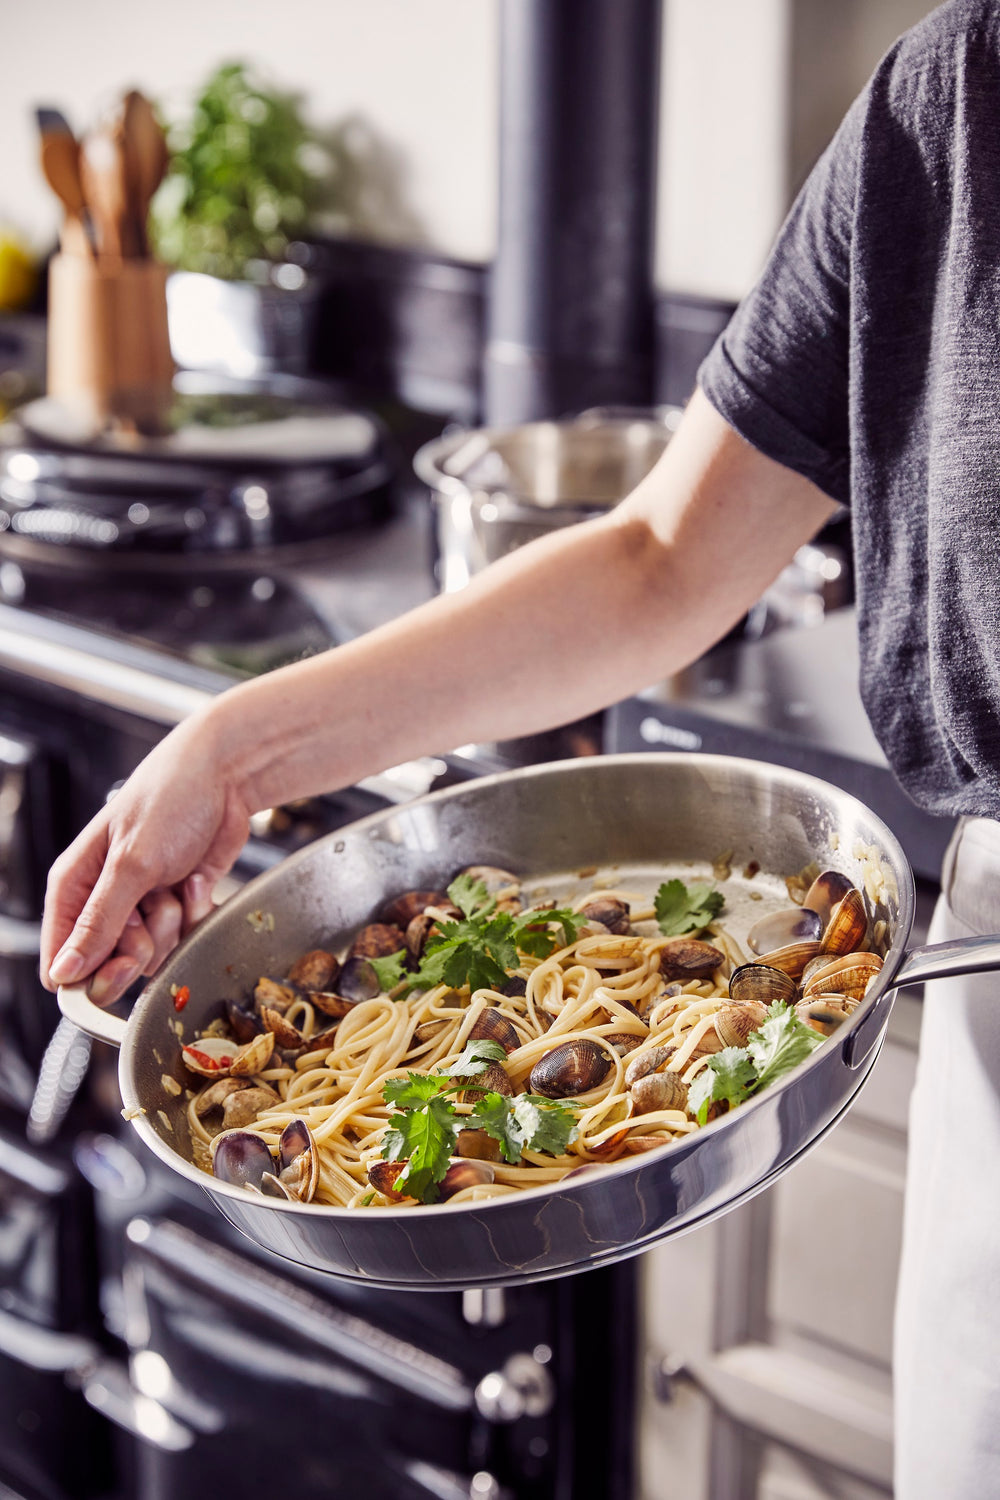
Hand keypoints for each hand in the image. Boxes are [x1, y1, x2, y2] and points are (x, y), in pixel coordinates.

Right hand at [40, 715, 252, 1005]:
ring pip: (153, 954)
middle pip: (108, 965)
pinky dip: (196, 914)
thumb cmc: (170, 800)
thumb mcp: (131, 863)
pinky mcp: (178, 905)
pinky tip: (197, 880)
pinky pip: (184, 937)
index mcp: (75, 886)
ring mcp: (143, 905)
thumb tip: (63, 973)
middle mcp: (104, 901)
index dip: (89, 973)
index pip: (62, 958)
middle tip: (156, 913)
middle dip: (139, 949)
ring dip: (173, 924)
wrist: (227, 777)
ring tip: (177, 882)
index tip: (121, 964)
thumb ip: (99, 922)